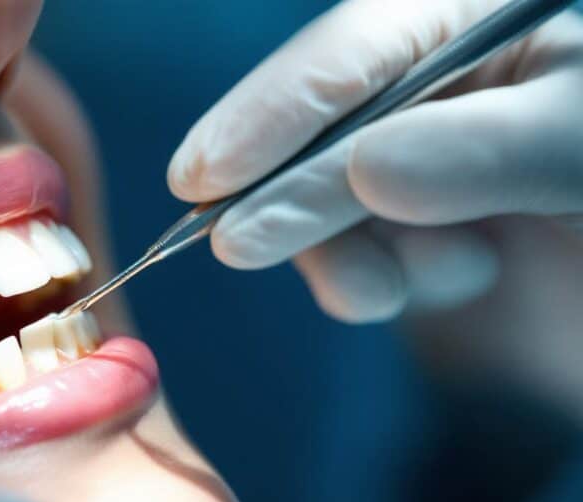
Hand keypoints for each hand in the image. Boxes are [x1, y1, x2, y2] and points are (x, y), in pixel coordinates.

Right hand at [167, 0, 582, 322]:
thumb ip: (484, 150)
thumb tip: (365, 171)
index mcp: (479, 13)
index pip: (353, 51)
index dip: (269, 112)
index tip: (203, 174)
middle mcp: (451, 74)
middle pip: (327, 125)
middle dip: (289, 194)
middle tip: (232, 245)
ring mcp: (440, 146)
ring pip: (341, 196)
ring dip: (356, 251)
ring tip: (401, 289)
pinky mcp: (440, 212)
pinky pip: (380, 243)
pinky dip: (398, 275)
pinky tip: (457, 274)